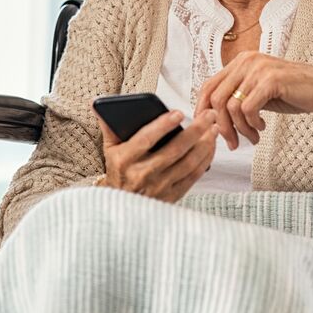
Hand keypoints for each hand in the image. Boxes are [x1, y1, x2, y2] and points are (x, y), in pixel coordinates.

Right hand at [94, 109, 217, 202]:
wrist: (120, 207)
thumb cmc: (118, 172)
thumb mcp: (110, 150)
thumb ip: (110, 127)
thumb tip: (99, 104)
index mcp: (124, 160)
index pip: (146, 139)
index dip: (163, 125)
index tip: (179, 113)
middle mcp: (142, 174)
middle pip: (174, 150)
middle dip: (195, 130)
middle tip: (208, 114)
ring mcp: (159, 187)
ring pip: (188, 163)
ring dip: (205, 144)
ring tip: (214, 128)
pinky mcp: (172, 196)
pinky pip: (194, 176)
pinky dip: (205, 160)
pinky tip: (211, 146)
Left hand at [195, 52, 312, 149]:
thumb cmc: (296, 91)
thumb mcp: (261, 91)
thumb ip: (240, 96)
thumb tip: (215, 117)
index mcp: (241, 61)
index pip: (208, 85)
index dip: (203, 110)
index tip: (209, 130)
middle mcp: (247, 61)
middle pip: (215, 98)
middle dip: (221, 126)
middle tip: (233, 142)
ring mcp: (258, 69)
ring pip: (231, 107)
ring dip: (240, 129)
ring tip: (253, 136)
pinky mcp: (270, 80)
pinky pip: (247, 109)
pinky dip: (252, 124)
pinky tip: (262, 128)